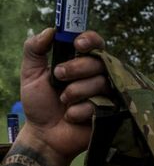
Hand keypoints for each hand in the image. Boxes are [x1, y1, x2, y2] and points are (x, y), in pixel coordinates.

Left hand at [11, 30, 110, 165]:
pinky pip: (99, 105)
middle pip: (99, 62)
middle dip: (76, 68)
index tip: (78, 43)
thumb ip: (35, 49)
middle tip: (58, 76)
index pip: (96, 44)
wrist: (44, 134)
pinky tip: (71, 117)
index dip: (91, 40)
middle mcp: (97, 76)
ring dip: (74, 92)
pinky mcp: (111, 113)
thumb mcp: (30, 73)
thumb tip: (51, 30)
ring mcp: (106, 94)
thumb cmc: (39, 104)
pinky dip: (78, 111)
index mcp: (81, 63)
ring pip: (100, 83)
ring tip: (63, 102)